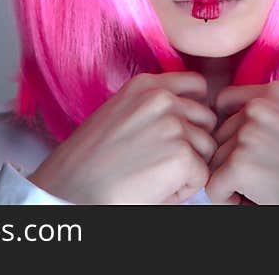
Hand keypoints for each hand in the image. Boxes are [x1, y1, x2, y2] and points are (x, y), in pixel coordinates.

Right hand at [27, 71, 217, 203]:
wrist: (71, 192)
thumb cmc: (89, 162)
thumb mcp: (118, 114)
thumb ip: (152, 106)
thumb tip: (190, 110)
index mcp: (145, 85)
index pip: (197, 86)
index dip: (193, 112)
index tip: (177, 132)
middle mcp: (161, 99)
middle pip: (206, 119)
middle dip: (193, 142)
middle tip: (158, 161)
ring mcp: (174, 125)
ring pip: (208, 148)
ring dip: (188, 167)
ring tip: (152, 176)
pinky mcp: (181, 156)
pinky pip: (201, 176)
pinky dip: (182, 190)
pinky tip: (154, 189)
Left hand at [206, 80, 278, 204]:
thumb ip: (268, 117)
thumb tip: (222, 123)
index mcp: (276, 92)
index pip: (224, 103)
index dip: (231, 132)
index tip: (250, 151)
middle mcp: (260, 106)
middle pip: (219, 136)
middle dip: (233, 160)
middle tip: (269, 177)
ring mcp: (250, 133)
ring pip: (215, 162)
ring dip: (233, 181)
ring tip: (269, 188)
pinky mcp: (242, 164)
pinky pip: (213, 187)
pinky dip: (229, 200)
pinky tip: (259, 201)